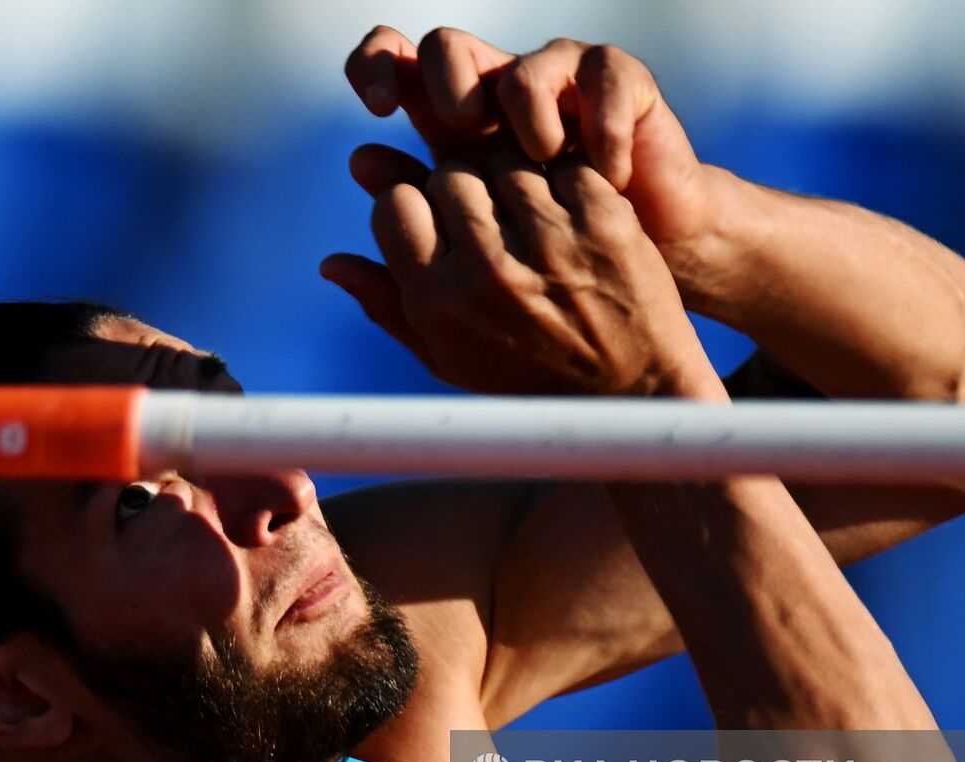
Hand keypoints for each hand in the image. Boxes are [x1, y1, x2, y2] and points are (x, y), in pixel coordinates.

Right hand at [323, 150, 723, 399]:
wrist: (632, 397)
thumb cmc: (530, 381)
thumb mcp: (449, 359)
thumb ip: (388, 308)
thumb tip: (332, 264)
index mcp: (439, 303)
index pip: (396, 205)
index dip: (416, 207)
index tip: (439, 227)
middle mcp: (488, 271)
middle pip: (449, 175)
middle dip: (466, 191)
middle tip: (491, 221)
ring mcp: (549, 243)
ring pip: (507, 162)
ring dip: (516, 182)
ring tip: (533, 223)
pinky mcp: (604, 221)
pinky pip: (564, 166)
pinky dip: (567, 184)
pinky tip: (572, 220)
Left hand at [341, 26, 714, 261]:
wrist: (646, 271)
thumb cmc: (555, 271)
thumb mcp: (474, 260)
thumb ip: (413, 234)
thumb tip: (348, 203)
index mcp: (452, 127)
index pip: (393, 65)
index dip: (374, 69)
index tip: (377, 110)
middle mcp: (498, 93)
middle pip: (444, 48)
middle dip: (443, 85)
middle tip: (461, 127)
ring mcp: (560, 83)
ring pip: (518, 67)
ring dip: (524, 115)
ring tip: (544, 162)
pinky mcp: (620, 86)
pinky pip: (600, 74)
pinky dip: (601, 128)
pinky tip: (609, 174)